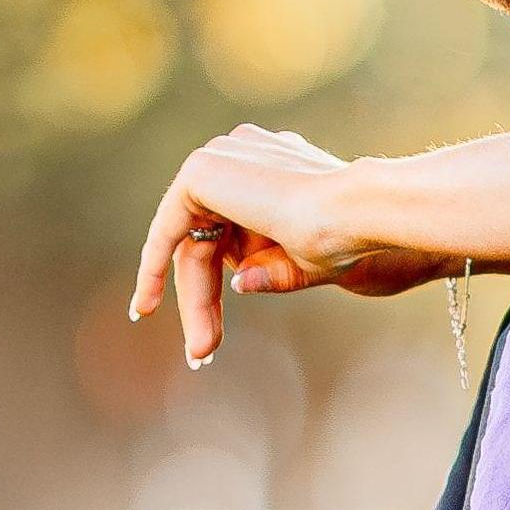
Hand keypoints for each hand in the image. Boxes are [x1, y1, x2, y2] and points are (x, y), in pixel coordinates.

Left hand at [130, 127, 509, 365]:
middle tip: (203, 353)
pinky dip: (154, 265)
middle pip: (206, 239)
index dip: (213, 284)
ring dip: (193, 297)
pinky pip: (167, 226)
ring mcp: (223, 157)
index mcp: (269, 169)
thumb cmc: (353, 240)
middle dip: (202, 298)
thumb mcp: (304, 263)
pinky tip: (147, 301)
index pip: (228, 232)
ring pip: (192, 241)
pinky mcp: (203, 170)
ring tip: (203, 348)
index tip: (205, 333)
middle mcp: (242, 156)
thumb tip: (239, 283)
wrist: (362, 215)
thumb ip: (270, 268)